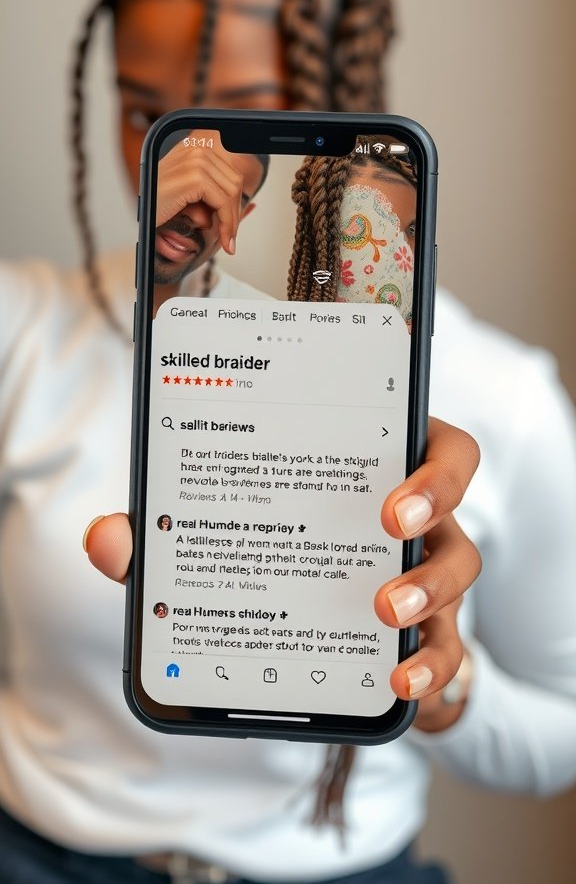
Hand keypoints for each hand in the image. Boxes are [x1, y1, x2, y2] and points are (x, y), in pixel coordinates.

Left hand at [84, 417, 480, 732]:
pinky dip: (429, 666)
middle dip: (433, 504)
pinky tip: (397, 680)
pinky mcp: (430, 632)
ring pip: (460, 570)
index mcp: (373, 469)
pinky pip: (450, 648)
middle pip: (455, 496)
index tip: (389, 489)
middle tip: (390, 523)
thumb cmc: (272, 555)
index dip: (427, 460)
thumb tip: (110, 540)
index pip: (429, 443)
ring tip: (387, 612)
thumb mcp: (217, 539)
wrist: (319, 632)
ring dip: (430, 590)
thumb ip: (163, 536)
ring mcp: (428, 572)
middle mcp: (413, 516)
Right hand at [157, 132, 247, 255]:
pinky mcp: (194, 176)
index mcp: (193, 149)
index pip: (228, 172)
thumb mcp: (193, 203)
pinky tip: (224, 239)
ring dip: (232, 221)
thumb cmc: (160, 211)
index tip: (231, 227)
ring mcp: (194, 160)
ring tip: (227, 241)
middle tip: (230, 238)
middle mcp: (194, 149)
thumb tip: (252, 206)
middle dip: (234, 213)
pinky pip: (224, 201)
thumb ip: (216, 200)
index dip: (233, 202)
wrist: (140, 220)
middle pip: (234, 180)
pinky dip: (228, 223)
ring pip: (232, 192)